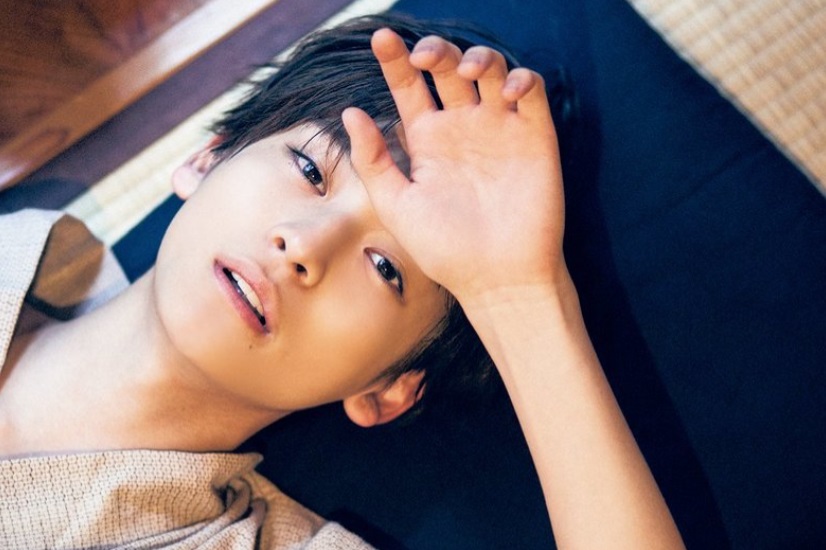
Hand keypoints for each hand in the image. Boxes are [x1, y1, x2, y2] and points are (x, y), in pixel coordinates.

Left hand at [343, 29, 565, 306]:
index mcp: (427, 141)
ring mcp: (500, 130)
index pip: (410, 88)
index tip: (380, 38)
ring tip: (467, 70)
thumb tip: (350, 113)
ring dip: (479, 57)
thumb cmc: (445, 250)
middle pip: (449, 70)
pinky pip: (531, 92)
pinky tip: (507, 90)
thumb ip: (373, 160)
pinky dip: (522, 79)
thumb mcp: (397, 206)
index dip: (395, 61)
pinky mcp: (535, 137)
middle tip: (423, 55)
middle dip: (436, 51)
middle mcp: (462, 129)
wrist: (497, 280)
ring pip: (491, 71)